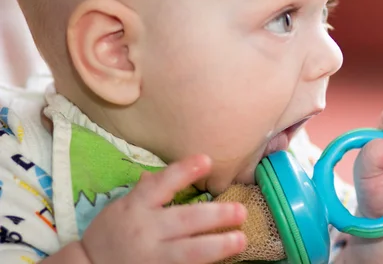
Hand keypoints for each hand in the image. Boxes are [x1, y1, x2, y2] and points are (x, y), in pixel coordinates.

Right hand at [80, 155, 247, 263]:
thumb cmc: (110, 233)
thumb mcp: (121, 206)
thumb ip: (146, 191)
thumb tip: (163, 171)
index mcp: (136, 207)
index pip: (162, 184)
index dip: (184, 171)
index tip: (207, 159)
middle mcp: (146, 231)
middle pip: (185, 221)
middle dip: (216, 215)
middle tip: (241, 211)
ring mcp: (152, 257)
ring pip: (190, 252)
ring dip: (218, 246)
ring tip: (241, 240)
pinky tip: (224, 263)